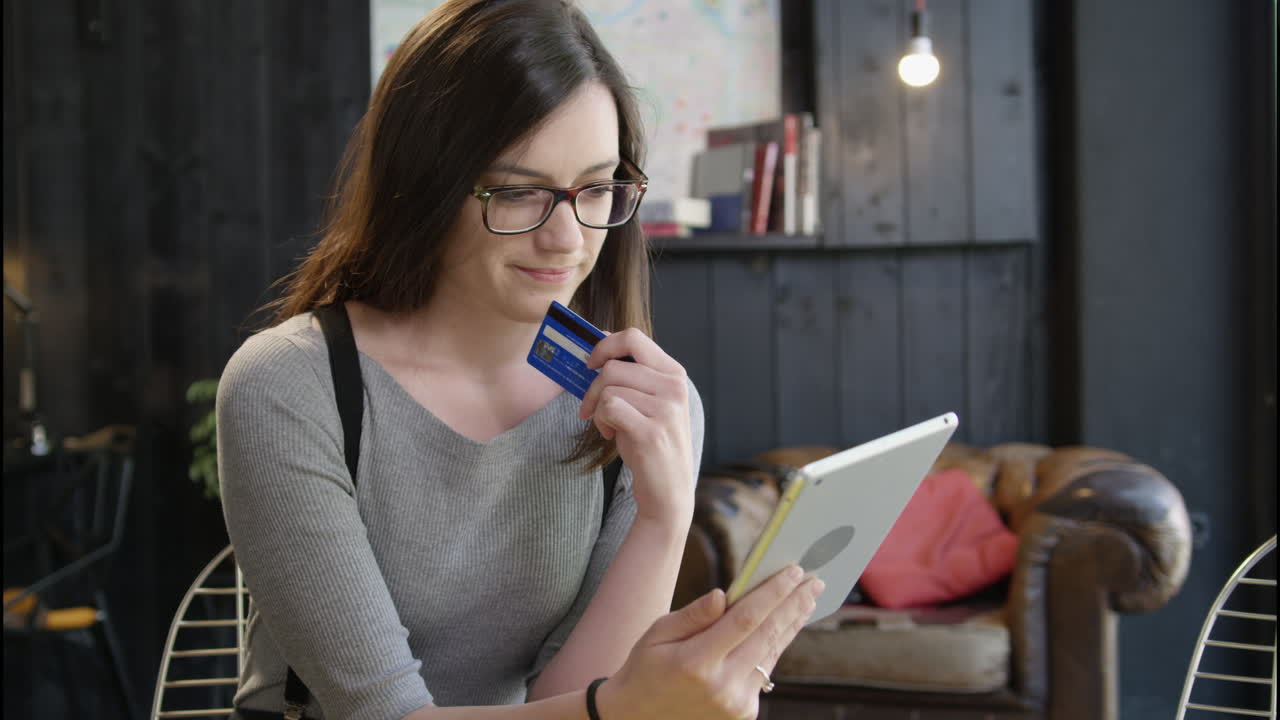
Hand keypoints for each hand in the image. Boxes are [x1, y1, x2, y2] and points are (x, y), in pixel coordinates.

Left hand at [578, 328, 692, 524]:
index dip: (604, 345)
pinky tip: (610, 435)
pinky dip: (601, 421)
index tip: (591, 363)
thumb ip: (632, 375)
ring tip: (607, 426)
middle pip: (613, 366)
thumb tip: (599, 342)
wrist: (668, 490)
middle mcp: (674, 387)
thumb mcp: (649, 402)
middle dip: (591, 387)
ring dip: (597, 409)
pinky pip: (609, 408)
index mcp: (674, 374)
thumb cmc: (651, 443)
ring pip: (608, 388)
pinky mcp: (651, 431)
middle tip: (589, 408)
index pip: (634, 338)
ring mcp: (666, 409)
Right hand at [597, 566, 824, 719]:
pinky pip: (764, 671)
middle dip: (794, 605)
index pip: (745, 620)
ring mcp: (736, 704)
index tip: (793, 571)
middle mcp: (721, 686)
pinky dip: (775, 645)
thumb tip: (725, 594)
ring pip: (772, 654)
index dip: (773, 593)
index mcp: (696, 662)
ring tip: (808, 599)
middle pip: (767, 636)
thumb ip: (693, 615)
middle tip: (814, 581)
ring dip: (792, 624)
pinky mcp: (744, 713)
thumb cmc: (645, 669)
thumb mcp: (657, 634)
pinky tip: (786, 626)